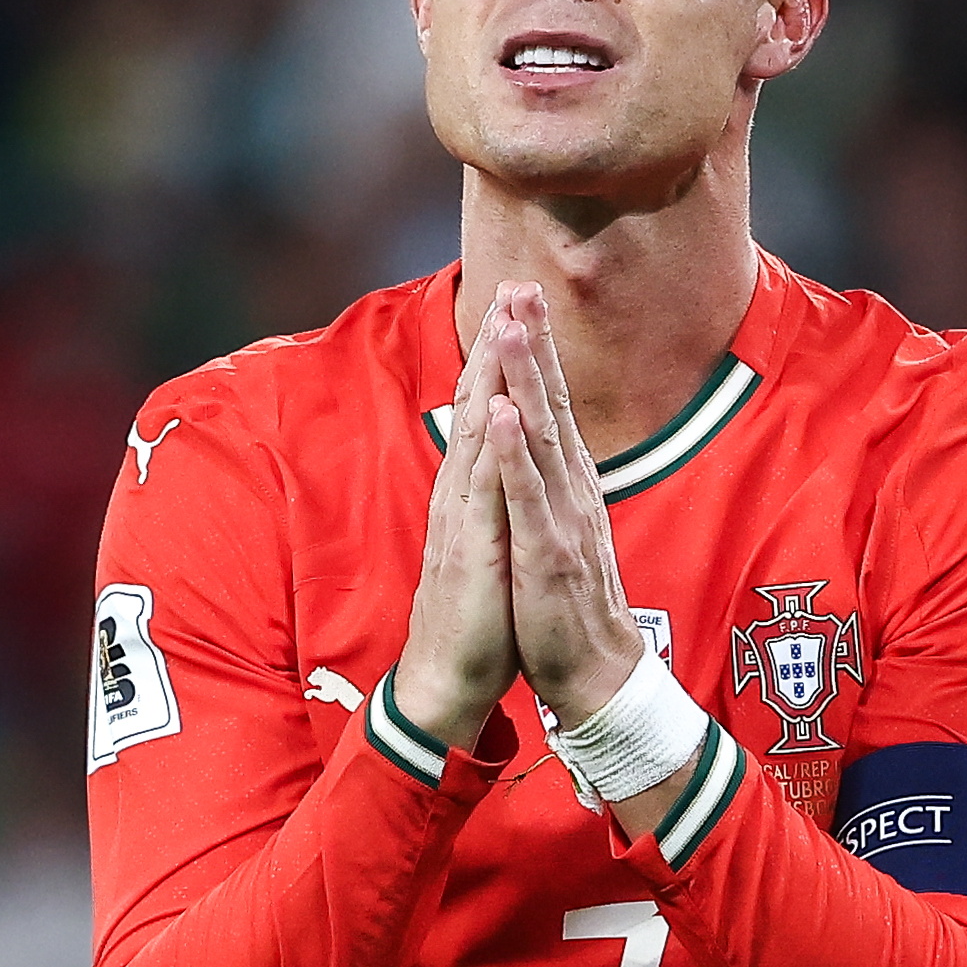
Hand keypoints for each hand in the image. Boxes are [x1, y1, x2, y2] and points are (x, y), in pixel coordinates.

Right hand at [392, 308, 515, 747]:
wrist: (446, 681)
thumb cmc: (473, 619)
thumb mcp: (488, 545)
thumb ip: (491, 502)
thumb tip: (502, 465)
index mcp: (471, 493)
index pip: (485, 411)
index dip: (501, 358)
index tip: (519, 306)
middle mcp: (462, 495)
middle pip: (477, 405)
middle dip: (497, 344)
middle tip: (513, 285)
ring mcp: (462, 519)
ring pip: (477, 434)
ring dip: (491, 378)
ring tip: (506, 323)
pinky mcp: (470, 550)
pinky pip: (483, 491)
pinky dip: (490, 447)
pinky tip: (497, 409)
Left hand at [482, 283, 651, 727]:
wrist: (595, 672)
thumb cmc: (567, 602)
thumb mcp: (558, 527)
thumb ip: (550, 482)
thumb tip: (538, 440)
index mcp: (567, 484)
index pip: (551, 404)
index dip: (536, 351)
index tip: (520, 297)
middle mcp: (570, 490)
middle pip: (552, 404)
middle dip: (535, 344)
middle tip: (522, 285)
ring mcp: (562, 519)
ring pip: (541, 438)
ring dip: (526, 381)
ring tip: (513, 329)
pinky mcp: (548, 554)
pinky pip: (528, 497)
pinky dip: (515, 454)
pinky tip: (503, 415)